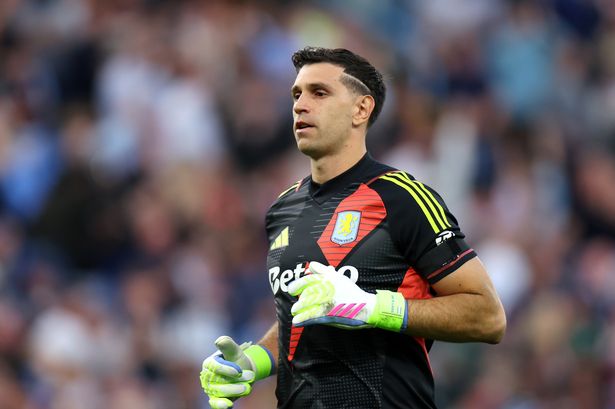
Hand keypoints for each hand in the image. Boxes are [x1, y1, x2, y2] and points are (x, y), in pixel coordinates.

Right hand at [200, 336, 254, 408]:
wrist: (244, 371)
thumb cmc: (237, 359)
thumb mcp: (234, 350)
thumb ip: (227, 345)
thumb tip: (218, 341)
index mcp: (209, 363)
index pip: (215, 367)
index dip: (226, 370)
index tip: (239, 371)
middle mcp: (207, 377)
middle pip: (218, 381)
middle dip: (235, 381)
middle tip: (251, 377)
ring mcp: (211, 388)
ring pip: (220, 392)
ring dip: (234, 390)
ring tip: (248, 388)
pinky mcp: (215, 398)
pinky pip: (215, 403)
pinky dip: (221, 405)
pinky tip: (229, 405)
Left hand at [288, 261, 407, 331]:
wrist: (365, 307)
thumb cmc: (351, 292)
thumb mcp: (338, 277)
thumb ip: (322, 270)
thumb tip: (310, 265)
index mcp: (328, 280)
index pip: (308, 280)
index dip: (297, 285)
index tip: (291, 290)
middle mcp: (327, 289)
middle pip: (307, 293)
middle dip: (299, 300)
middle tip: (294, 305)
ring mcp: (328, 302)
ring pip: (308, 305)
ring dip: (299, 309)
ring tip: (295, 312)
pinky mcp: (329, 314)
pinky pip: (312, 316)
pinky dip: (303, 319)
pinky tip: (296, 322)